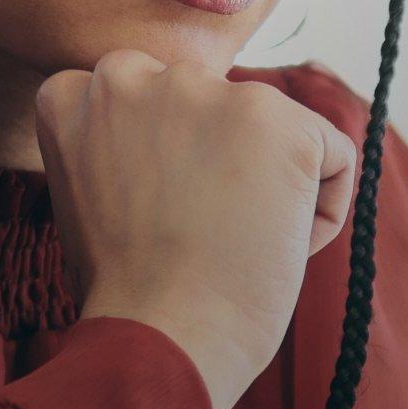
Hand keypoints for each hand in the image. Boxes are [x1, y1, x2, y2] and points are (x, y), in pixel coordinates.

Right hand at [35, 51, 355, 408]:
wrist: (161, 335)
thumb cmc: (127, 293)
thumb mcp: (90, 196)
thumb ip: (120, 145)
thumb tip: (184, 139)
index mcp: (75, 92)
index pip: (146, 103)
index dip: (166, 168)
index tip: (159, 218)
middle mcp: (133, 73)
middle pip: (212, 110)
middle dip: (219, 165)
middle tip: (199, 234)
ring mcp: (206, 90)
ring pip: (271, 130)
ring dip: (269, 184)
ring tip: (234, 246)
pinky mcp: (277, 117)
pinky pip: (332, 153)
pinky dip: (322, 208)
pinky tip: (279, 248)